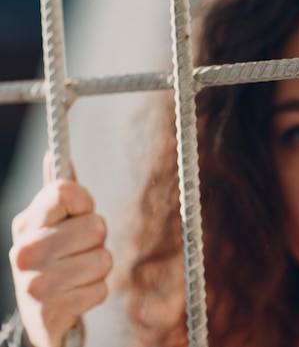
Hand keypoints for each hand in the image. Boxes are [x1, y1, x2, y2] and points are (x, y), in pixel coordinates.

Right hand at [8, 154, 111, 346]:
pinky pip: (101, 289)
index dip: (85, 202)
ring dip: (98, 269)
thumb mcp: (52, 225)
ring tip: (78, 275)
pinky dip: (96, 293)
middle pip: (96, 226)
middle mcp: (25, 250)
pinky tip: (76, 295)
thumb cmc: (55, 259)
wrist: (42, 316)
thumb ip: (59, 193)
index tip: (78, 215)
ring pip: (104, 259)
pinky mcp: (50, 309)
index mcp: (27, 222)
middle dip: (97, 241)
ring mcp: (35, 282)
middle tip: (79, 252)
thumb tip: (53, 153)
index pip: (66, 191)